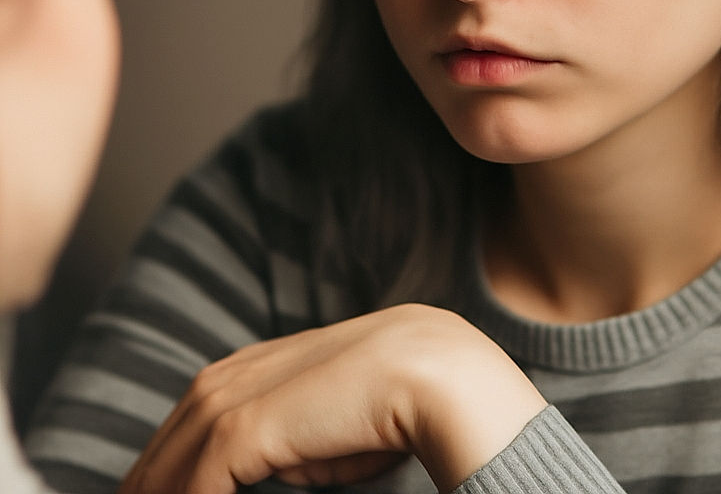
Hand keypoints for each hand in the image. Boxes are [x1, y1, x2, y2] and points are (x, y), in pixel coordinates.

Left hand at [118, 303, 546, 493]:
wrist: (447, 377)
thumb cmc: (419, 404)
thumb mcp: (350, 425)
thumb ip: (308, 440)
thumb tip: (281, 466)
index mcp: (290, 354)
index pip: (217, 393)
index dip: (186, 436)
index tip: (164, 473)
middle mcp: (264, 364)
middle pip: (190, 411)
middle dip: (157, 459)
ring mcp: (255, 389)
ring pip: (184, 442)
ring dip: (158, 481)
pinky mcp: (252, 422)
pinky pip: (201, 473)